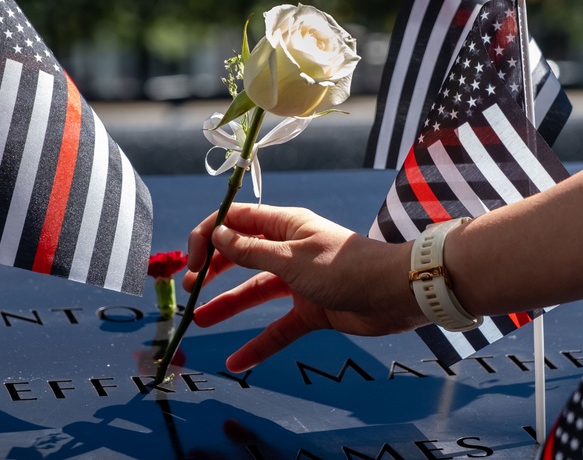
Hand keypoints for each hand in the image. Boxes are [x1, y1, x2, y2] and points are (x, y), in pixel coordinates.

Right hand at [185, 203, 422, 371]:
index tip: (191, 260)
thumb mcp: (291, 258)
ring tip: (198, 320)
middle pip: (241, 254)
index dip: (209, 234)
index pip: (236, 220)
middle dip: (213, 269)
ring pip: (255, 291)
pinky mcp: (311, 310)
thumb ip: (250, 251)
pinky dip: (258, 344)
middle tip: (187, 288)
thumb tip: (216, 233)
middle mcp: (289, 250)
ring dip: (227, 304)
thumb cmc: (345, 267)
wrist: (395, 294)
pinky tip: (236, 361)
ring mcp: (300, 281)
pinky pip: (277, 328)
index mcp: (285, 225)